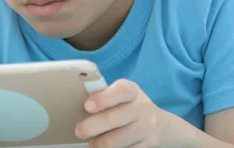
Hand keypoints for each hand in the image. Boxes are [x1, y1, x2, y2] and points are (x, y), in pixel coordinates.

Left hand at [74, 79, 193, 147]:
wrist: (160, 125)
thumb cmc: (128, 107)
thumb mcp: (120, 97)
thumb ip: (103, 97)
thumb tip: (74, 104)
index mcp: (133, 90)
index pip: (121, 90)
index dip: (103, 98)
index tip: (86, 106)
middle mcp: (143, 107)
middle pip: (112, 119)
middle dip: (90, 127)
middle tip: (79, 131)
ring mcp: (148, 127)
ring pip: (115, 141)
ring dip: (98, 144)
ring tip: (91, 143)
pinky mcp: (149, 144)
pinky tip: (104, 147)